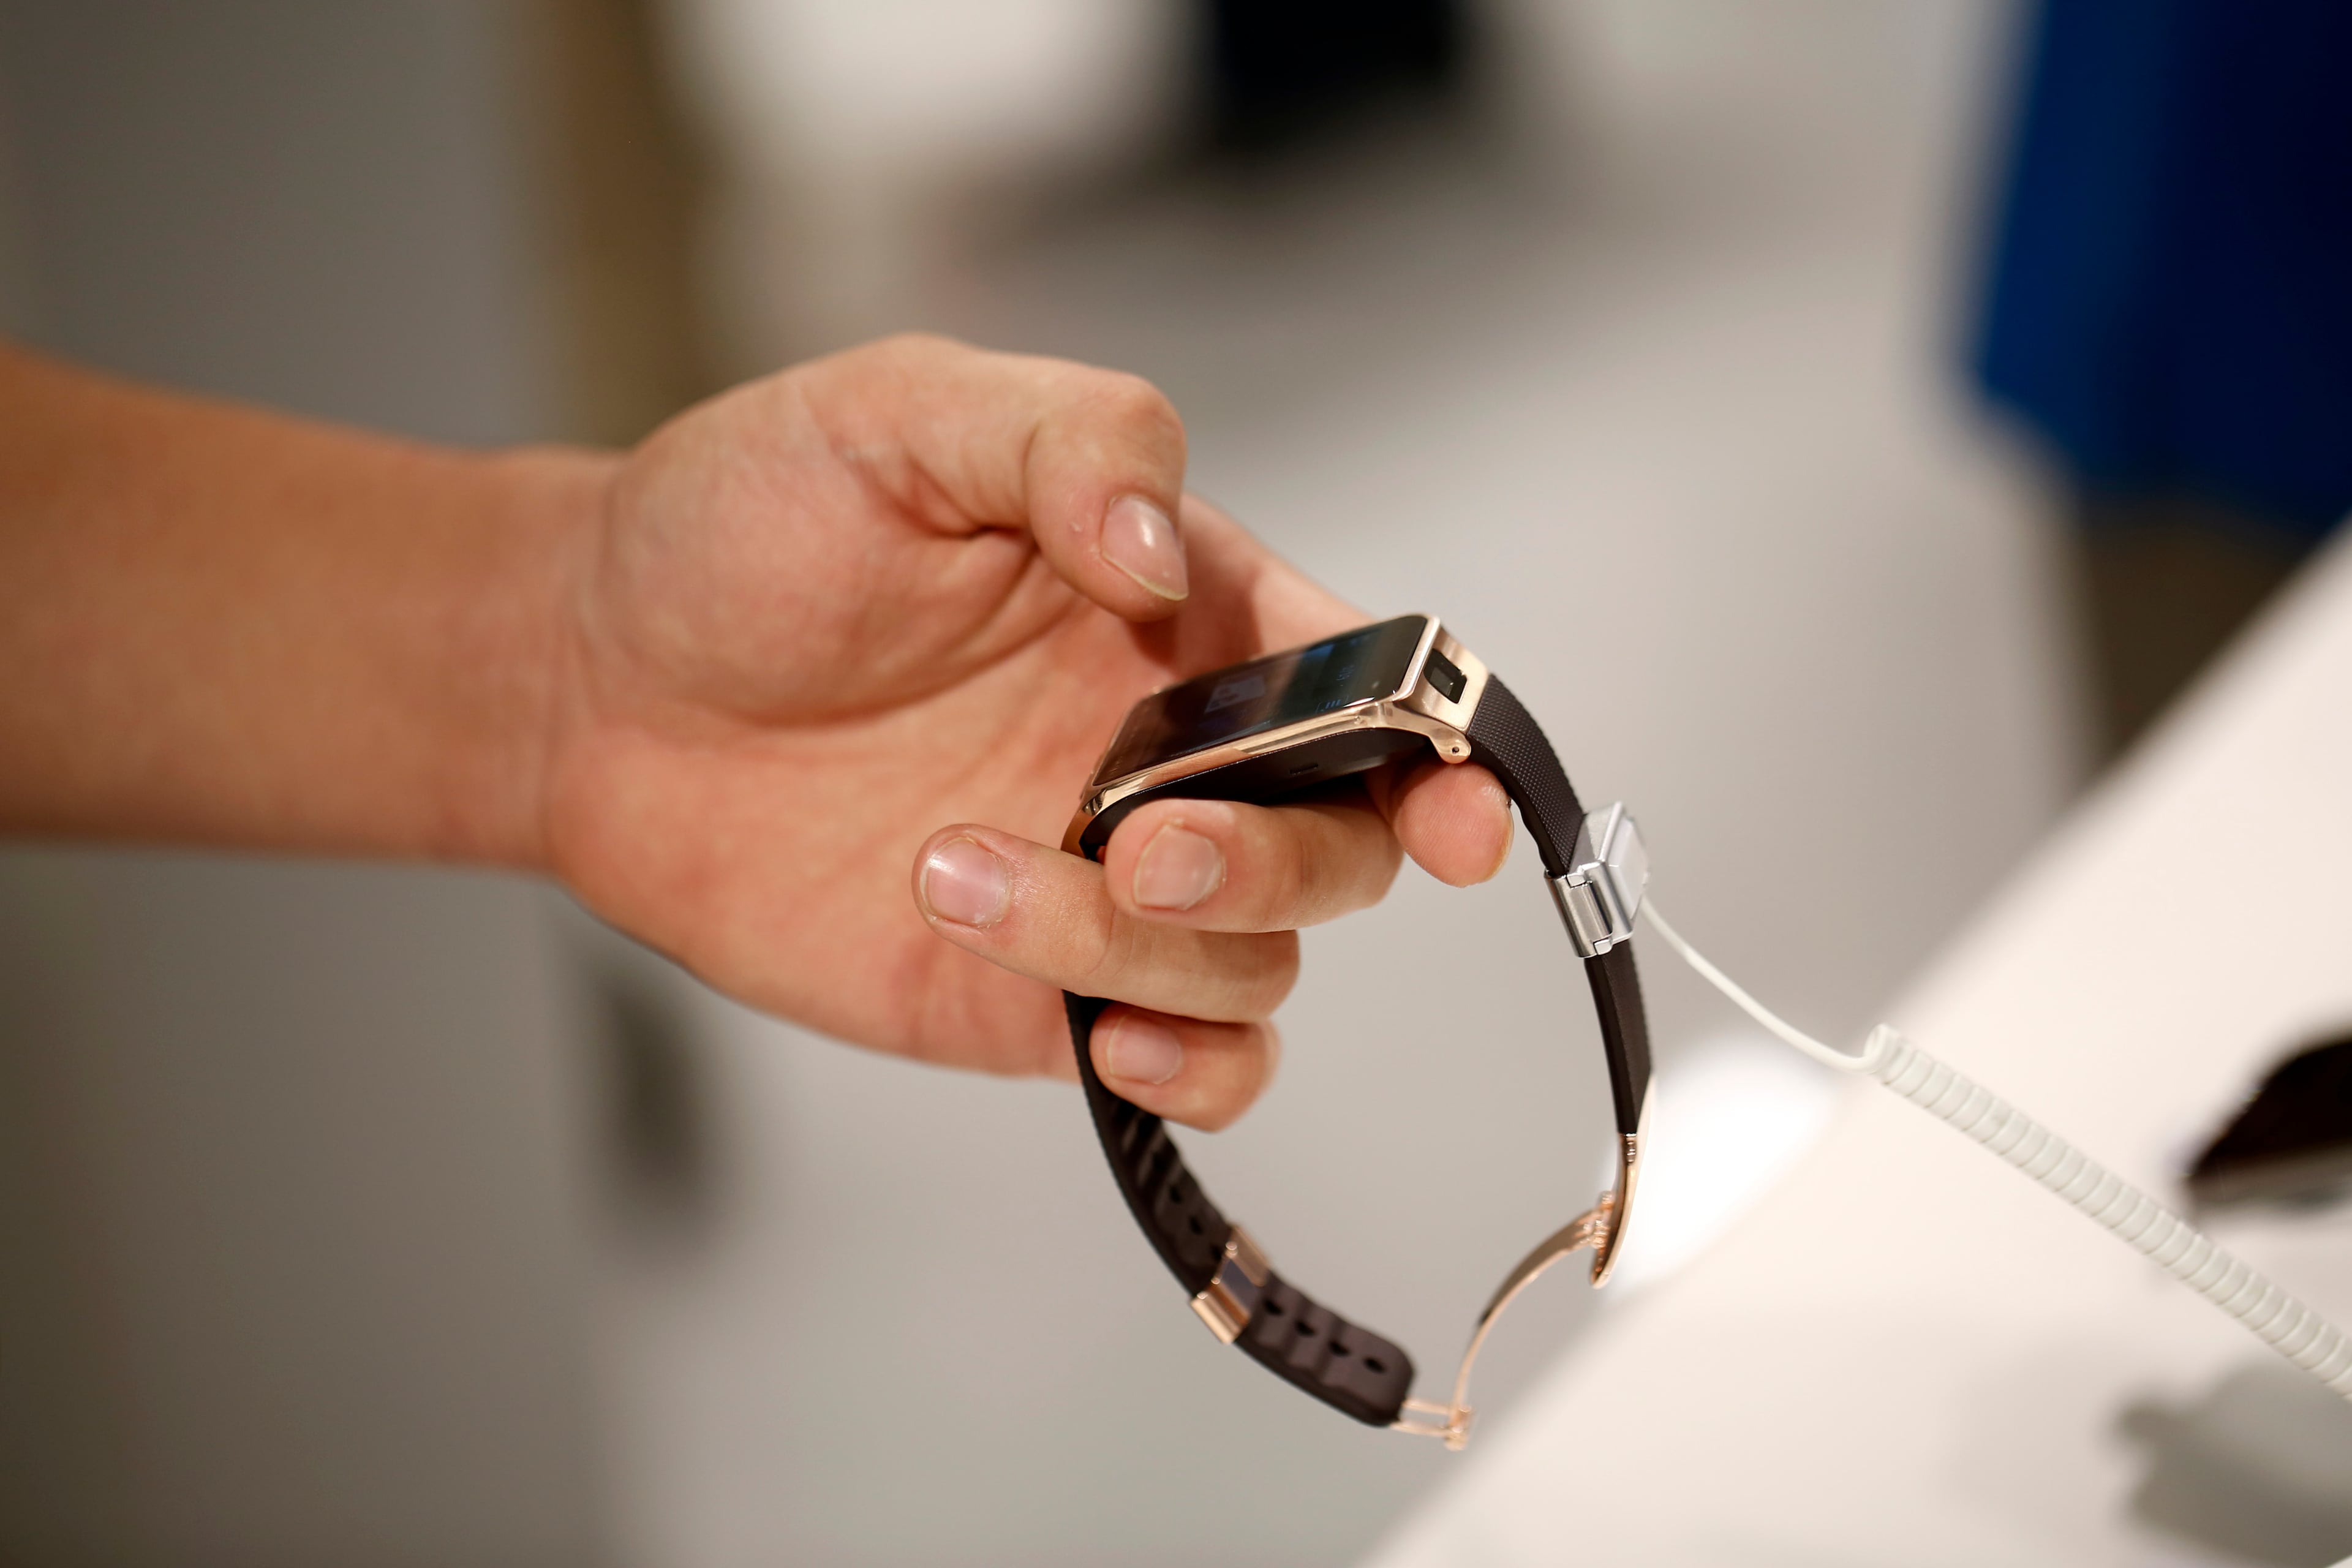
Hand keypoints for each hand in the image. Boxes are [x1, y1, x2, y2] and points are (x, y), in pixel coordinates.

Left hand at [542, 336, 1513, 1127]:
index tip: (1455, 808)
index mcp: (1183, 609)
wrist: (592, 675)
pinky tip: (1116, 1046)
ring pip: (1251, 962)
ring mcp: (1110, 879)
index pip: (1371, 682)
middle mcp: (1174, 752)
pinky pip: (1184, 1059)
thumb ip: (1065, 446)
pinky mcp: (1035, 987)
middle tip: (1133, 839)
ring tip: (948, 871)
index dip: (1445, 749)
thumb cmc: (745, 524)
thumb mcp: (902, 416)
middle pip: (1343, 847)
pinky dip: (1191, 1073)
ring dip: (1140, 947)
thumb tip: (1168, 553)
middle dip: (1271, 862)